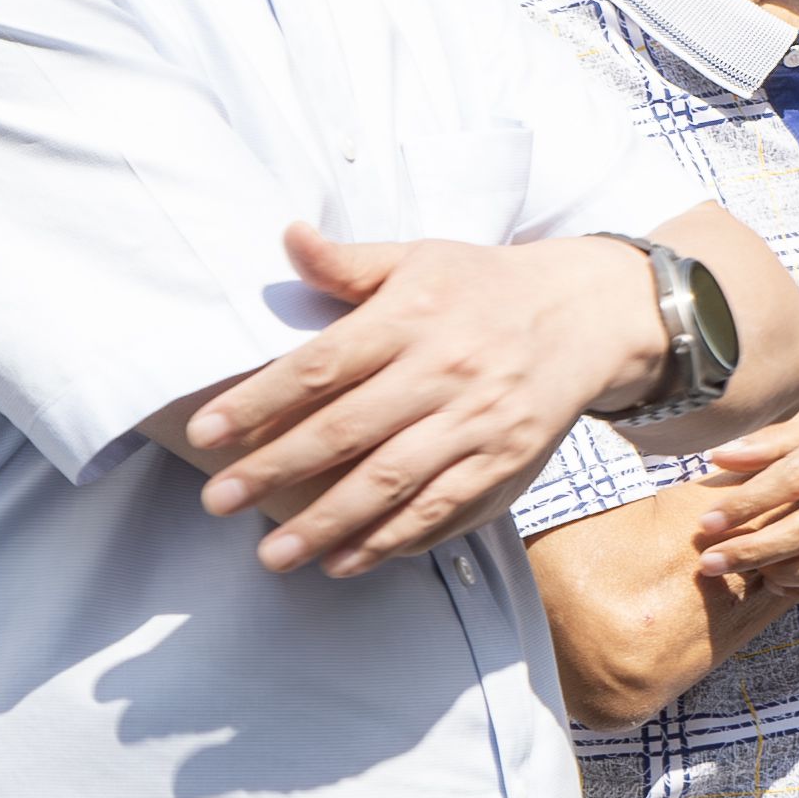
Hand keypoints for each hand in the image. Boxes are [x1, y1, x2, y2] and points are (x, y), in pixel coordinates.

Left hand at [190, 227, 656, 576]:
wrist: (592, 313)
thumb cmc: (486, 285)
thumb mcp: (420, 259)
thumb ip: (348, 263)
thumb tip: (287, 237)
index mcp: (412, 318)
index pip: (322, 366)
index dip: (259, 401)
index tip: (206, 434)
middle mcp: (445, 372)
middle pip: (348, 431)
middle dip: (276, 471)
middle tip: (218, 503)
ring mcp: (479, 422)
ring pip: (392, 481)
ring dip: (328, 523)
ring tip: (273, 555)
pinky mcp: (507, 461)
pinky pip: (443, 509)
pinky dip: (392, 539)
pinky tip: (346, 560)